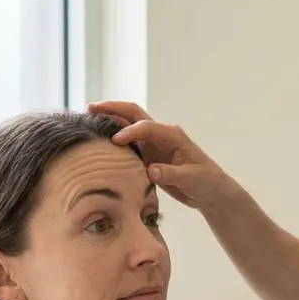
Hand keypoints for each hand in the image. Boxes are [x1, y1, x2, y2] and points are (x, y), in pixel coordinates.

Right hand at [87, 101, 231, 211]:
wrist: (211, 191)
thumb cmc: (206, 181)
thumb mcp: (191, 179)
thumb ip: (171, 174)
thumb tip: (151, 170)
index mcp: (172, 135)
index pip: (147, 127)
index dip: (130, 132)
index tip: (115, 141)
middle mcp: (161, 135)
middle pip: (134, 114)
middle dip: (113, 108)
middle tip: (90, 108)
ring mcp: (153, 144)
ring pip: (128, 126)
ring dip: (109, 120)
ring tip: (87, 119)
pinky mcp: (148, 156)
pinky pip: (128, 144)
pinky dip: (113, 138)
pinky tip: (98, 141)